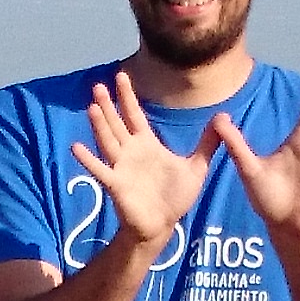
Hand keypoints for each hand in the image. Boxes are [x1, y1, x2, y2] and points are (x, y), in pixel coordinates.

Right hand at [69, 72, 208, 255]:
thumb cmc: (175, 198)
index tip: (121, 76)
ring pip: (108, 141)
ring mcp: (121, 167)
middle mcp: (131, 152)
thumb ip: (207, 144)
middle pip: (117, 124)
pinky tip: (76, 147)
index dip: (127, 97)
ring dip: (99, 125)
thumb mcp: (196, 167)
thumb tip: (223, 118)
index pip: (135, 115)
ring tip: (92, 107)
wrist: (163, 225)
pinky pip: (100, 170)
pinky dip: (88, 160)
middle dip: (108, 105)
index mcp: (147, 145)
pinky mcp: (116, 185)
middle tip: (98, 85)